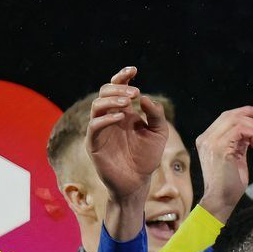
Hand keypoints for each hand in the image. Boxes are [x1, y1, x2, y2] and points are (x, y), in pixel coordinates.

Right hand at [87, 67, 168, 199]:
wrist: (138, 181)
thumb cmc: (147, 156)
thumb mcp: (159, 132)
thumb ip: (155, 115)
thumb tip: (144, 98)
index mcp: (123, 112)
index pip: (117, 88)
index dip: (123, 76)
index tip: (134, 70)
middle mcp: (110, 118)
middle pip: (104, 92)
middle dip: (119, 88)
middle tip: (134, 92)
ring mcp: (100, 130)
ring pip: (97, 106)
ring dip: (111, 100)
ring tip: (127, 102)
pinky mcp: (94, 143)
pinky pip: (94, 126)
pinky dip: (106, 119)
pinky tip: (121, 118)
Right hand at [195, 106, 252, 219]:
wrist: (221, 200)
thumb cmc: (229, 184)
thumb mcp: (236, 157)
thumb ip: (240, 143)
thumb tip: (251, 132)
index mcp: (207, 140)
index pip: (225, 117)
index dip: (243, 111)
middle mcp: (206, 139)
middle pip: (231, 115)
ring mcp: (211, 142)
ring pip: (236, 121)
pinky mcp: (220, 148)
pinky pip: (240, 130)